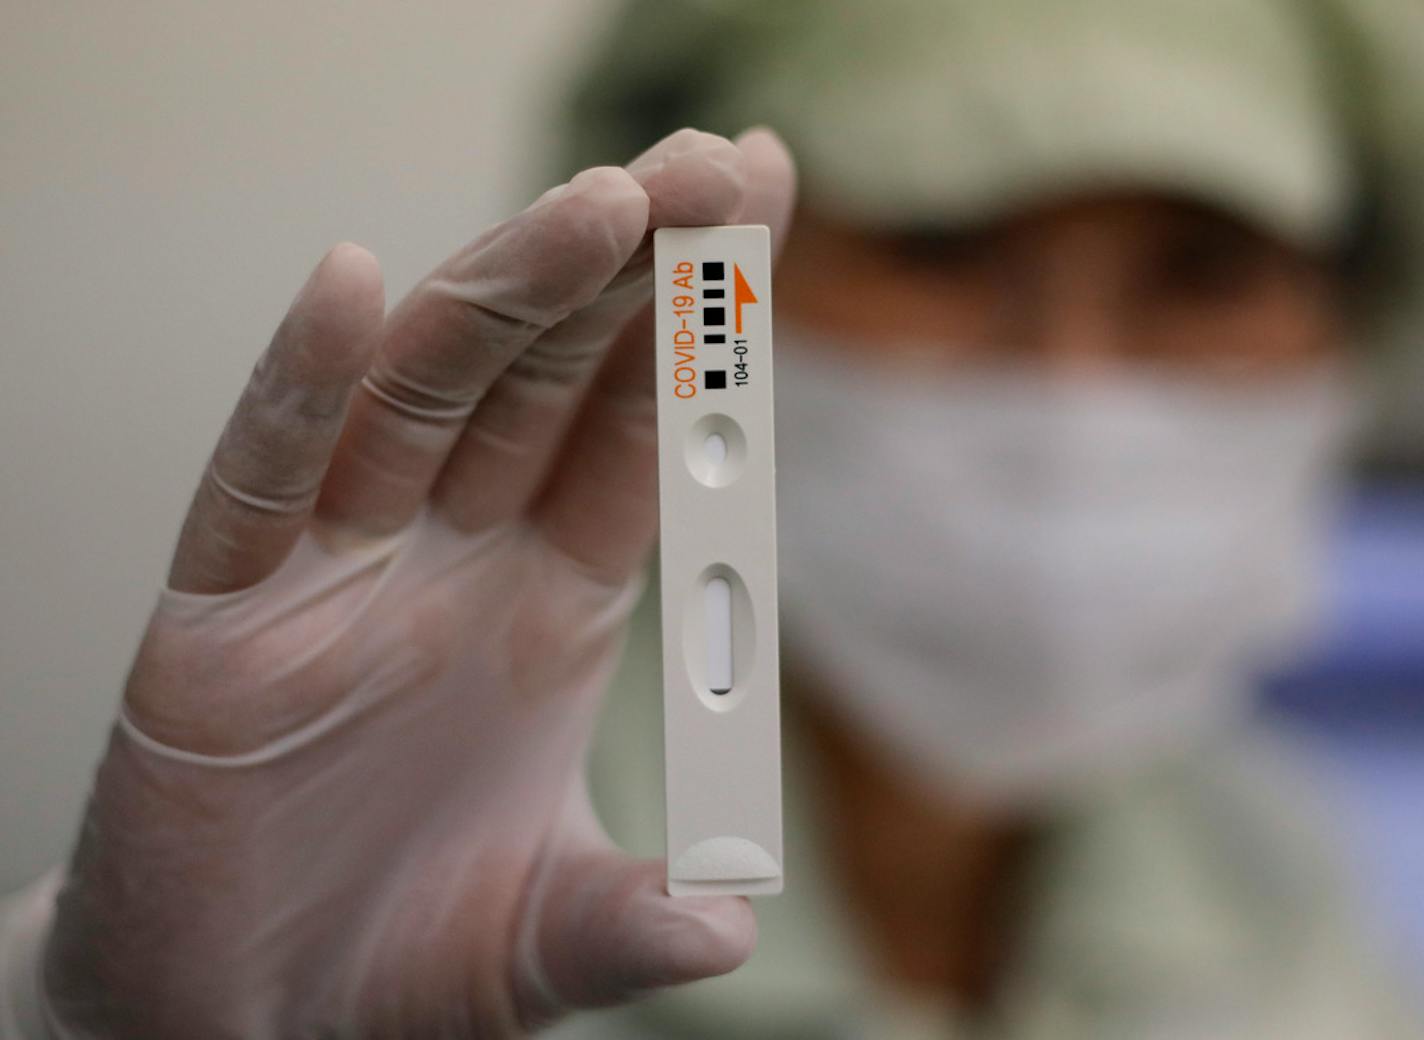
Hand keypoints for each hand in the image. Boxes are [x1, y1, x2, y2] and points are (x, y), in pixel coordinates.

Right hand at [38, 127, 795, 1037]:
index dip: (704, 336)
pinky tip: (352, 291)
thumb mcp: (542, 940)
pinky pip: (258, 482)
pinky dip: (299, 388)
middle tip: (715, 166)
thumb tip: (729, 926)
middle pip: (550, 383)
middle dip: (633, 275)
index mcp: (547, 608)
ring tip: (607, 203)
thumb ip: (632, 924)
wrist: (237, 1023)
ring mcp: (332, 579)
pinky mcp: (217, 621)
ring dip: (510, 296)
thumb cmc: (393, 964)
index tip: (765, 212)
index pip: (639, 437)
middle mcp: (449, 564)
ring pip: (425, 400)